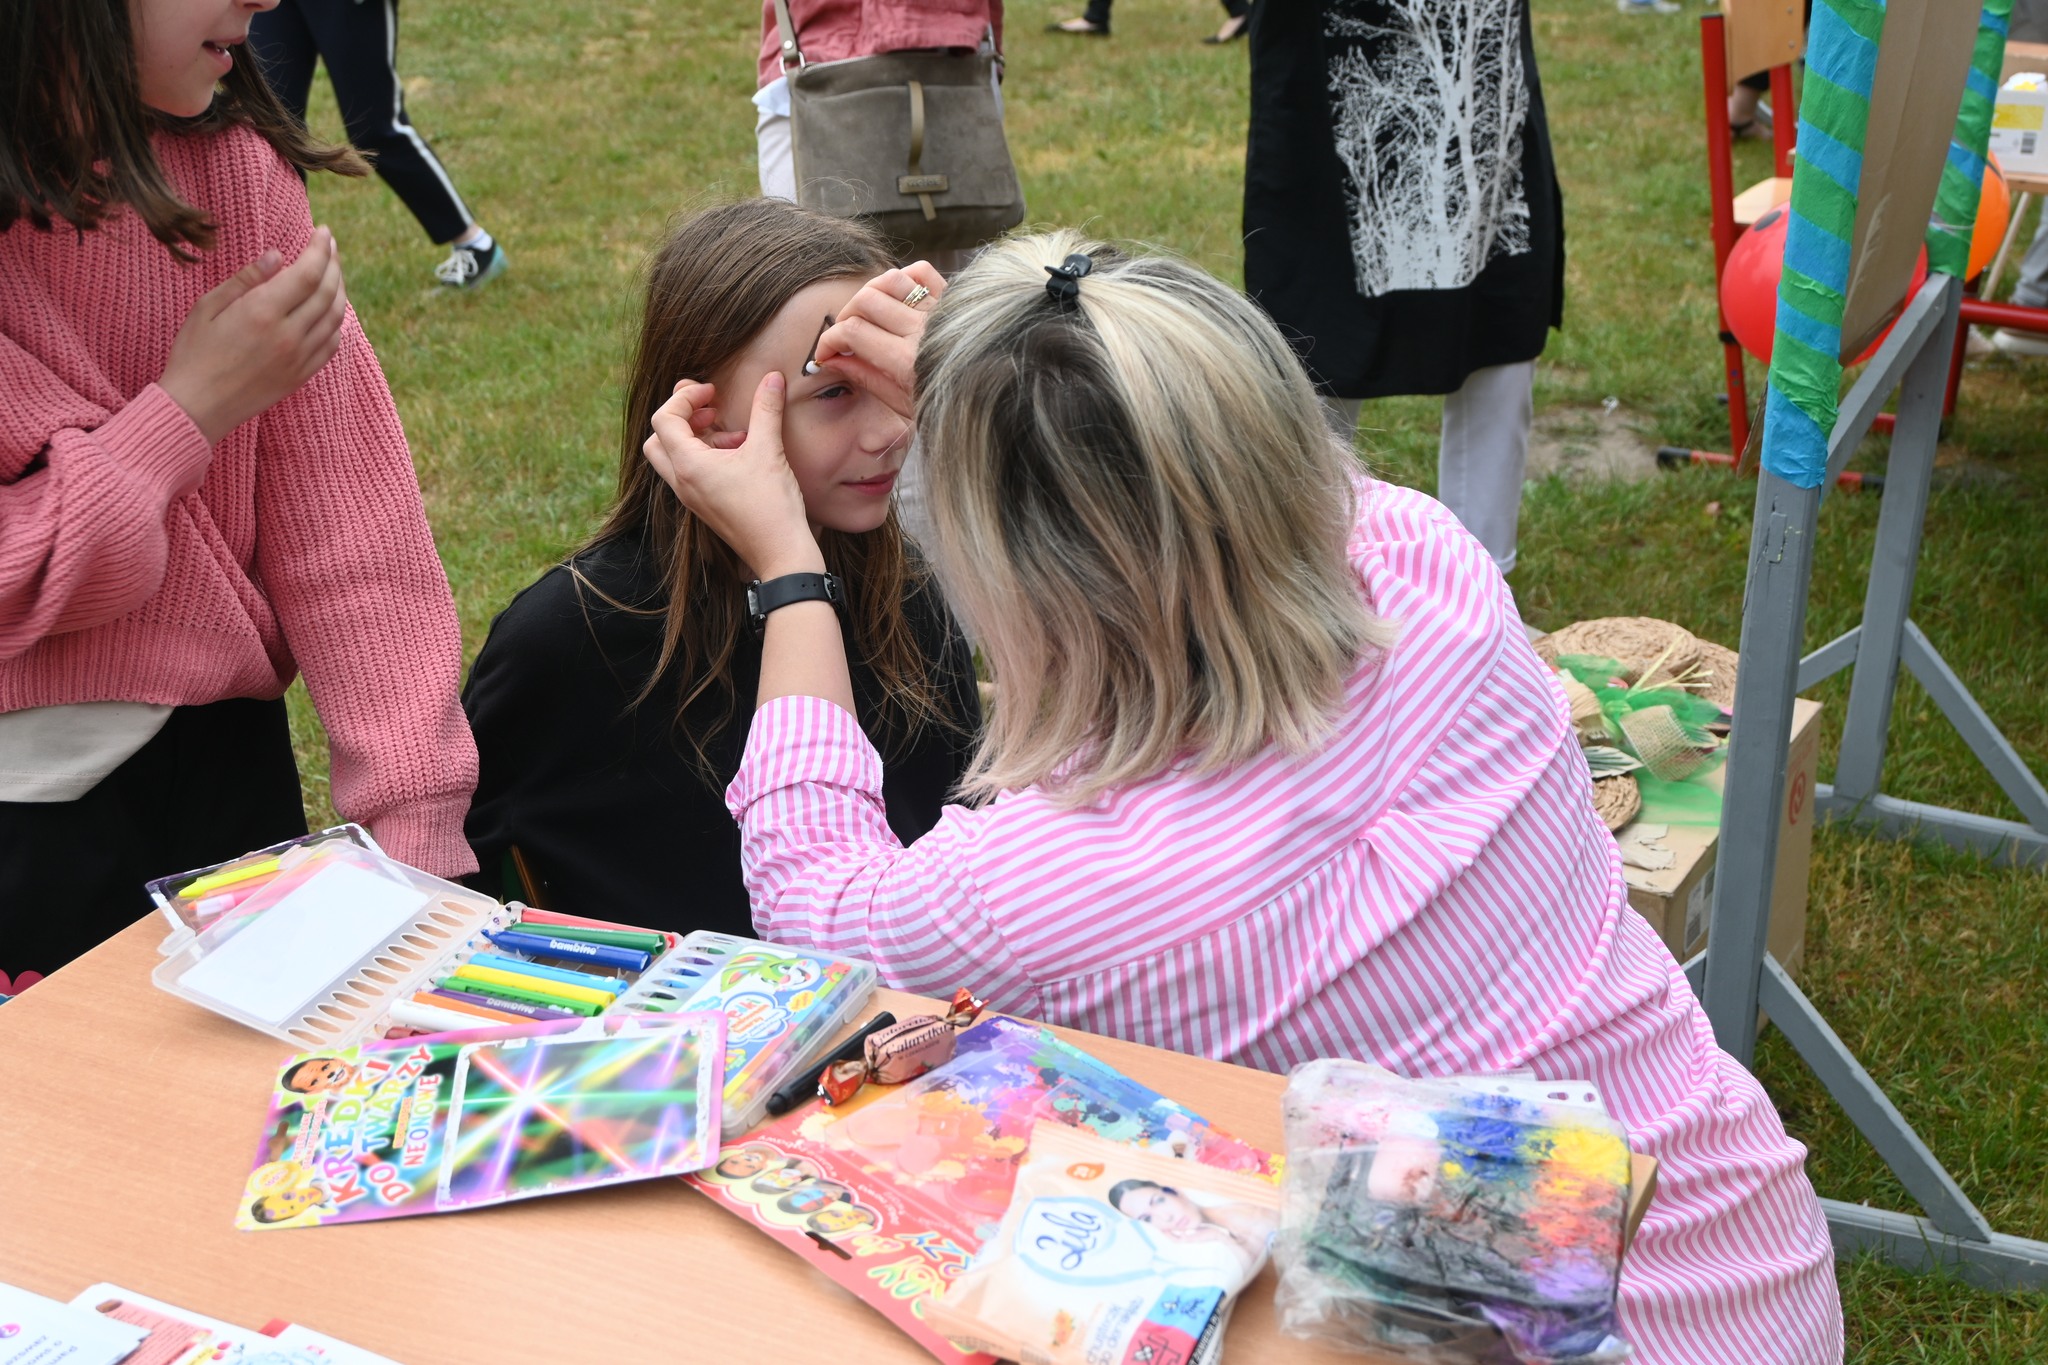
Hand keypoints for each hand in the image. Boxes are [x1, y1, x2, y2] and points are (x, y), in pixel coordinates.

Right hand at [159, 227, 347, 445]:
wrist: (198, 406)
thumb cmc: (194, 352)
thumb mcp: (209, 307)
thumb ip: (247, 279)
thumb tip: (278, 254)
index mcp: (263, 312)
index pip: (307, 273)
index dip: (320, 248)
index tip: (323, 231)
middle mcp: (288, 335)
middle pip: (327, 291)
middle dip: (333, 263)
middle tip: (330, 245)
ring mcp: (299, 358)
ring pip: (335, 317)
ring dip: (339, 289)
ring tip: (333, 271)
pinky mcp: (302, 375)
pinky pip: (332, 343)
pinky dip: (337, 320)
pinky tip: (332, 307)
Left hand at [642, 375, 821, 578]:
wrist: (781, 553)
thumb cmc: (772, 506)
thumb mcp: (769, 451)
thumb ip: (766, 410)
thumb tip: (772, 378)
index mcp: (688, 466)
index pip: (664, 419)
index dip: (685, 398)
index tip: (713, 392)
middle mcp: (682, 482)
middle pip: (658, 439)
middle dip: (681, 417)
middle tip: (710, 409)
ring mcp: (691, 497)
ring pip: (673, 457)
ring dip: (695, 437)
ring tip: (732, 432)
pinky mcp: (704, 506)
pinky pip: (691, 473)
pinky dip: (706, 456)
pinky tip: (739, 454)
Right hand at [811, 261, 945, 419]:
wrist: (991, 397)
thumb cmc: (945, 406)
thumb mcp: (901, 404)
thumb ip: (866, 377)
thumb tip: (832, 359)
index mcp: (906, 361)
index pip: (852, 332)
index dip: (830, 339)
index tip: (826, 352)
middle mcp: (921, 331)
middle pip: (865, 300)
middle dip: (845, 316)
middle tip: (845, 335)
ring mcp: (938, 311)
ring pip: (889, 280)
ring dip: (870, 294)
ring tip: (868, 314)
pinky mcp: (953, 300)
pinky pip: (922, 271)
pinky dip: (904, 277)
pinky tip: (898, 297)